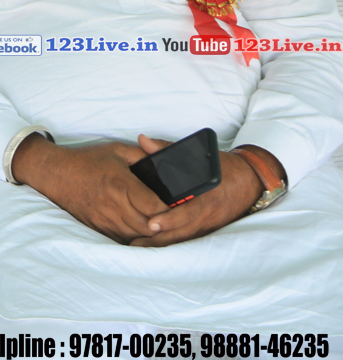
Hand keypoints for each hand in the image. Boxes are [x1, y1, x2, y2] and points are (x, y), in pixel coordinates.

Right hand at [12, 135, 168, 243]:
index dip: (171, 210)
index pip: (156, 207)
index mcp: (122, 184)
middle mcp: (114, 205)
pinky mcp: (99, 228)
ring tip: (161, 226)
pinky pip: (123, 240)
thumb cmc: (88, 161)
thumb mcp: (117, 150)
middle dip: (164, 225)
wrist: (56, 174)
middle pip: (150, 226)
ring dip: (150, 234)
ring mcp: (106, 219)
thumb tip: (165, 157)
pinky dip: (135, 238)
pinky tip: (141, 231)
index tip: (179, 206)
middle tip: (174, 219)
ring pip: (137, 236)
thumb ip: (143, 154)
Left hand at [128, 136, 265, 246]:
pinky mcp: (207, 229)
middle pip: (181, 231)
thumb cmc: (224, 168)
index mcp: (206, 197)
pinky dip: (171, 242)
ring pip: (183, 238)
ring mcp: (208, 224)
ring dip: (161, 243)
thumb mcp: (199, 156)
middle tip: (135, 242)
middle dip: (158, 238)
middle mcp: (207, 214)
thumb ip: (167, 148)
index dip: (170, 219)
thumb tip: (143, 140)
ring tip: (137, 245)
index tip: (152, 224)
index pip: (188, 212)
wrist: (251, 181)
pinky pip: (187, 238)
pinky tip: (152, 244)